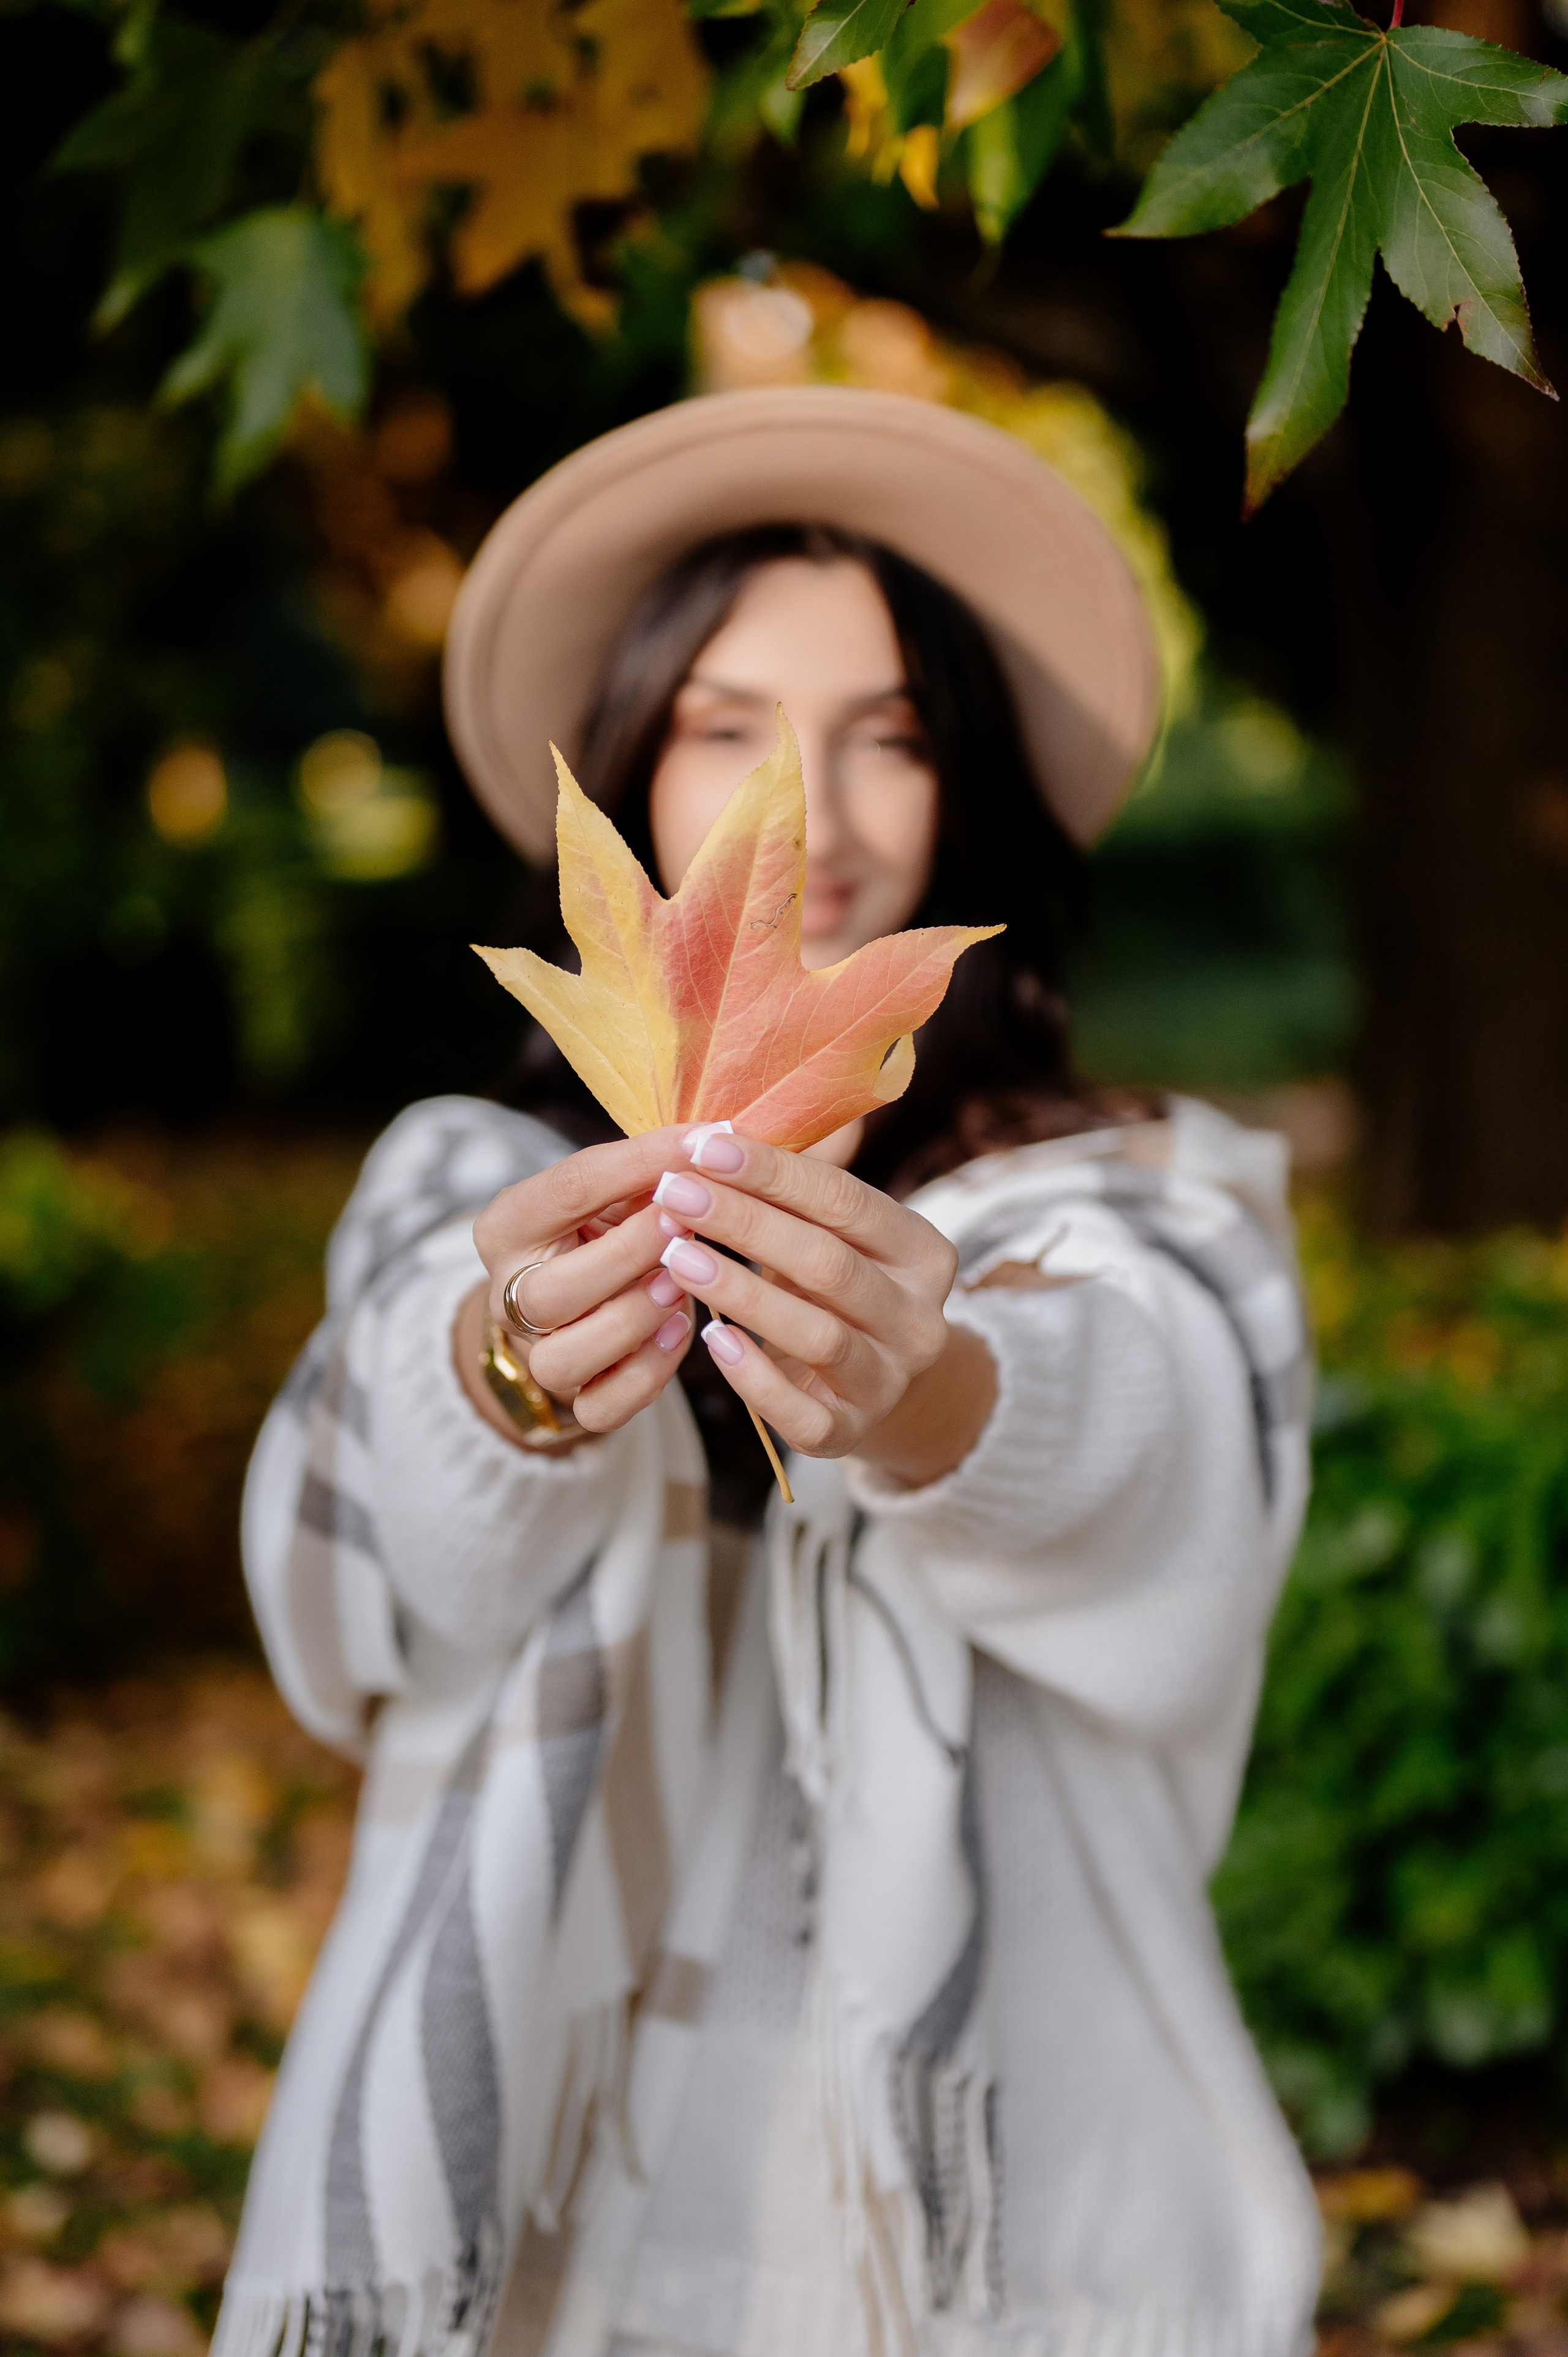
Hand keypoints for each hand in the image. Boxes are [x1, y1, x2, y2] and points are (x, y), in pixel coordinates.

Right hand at [464, 1130, 716, 1439]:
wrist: (585, 1297)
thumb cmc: (609, 1228)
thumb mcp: (617, 1190)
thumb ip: (649, 1169)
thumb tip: (718, 1139)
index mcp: (509, 1226)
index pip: (566, 1189)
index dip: (638, 1163)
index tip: (701, 1143)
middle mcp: (508, 1295)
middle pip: (551, 1291)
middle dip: (626, 1257)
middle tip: (684, 1226)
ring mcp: (536, 1355)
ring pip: (565, 1358)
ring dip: (632, 1321)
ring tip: (681, 1285)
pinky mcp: (572, 1400)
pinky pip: (600, 1408)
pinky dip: (645, 1375)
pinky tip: (681, 1331)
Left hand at [649, 1128, 992, 1478]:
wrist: (873, 1382)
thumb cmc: (838, 1281)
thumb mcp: (841, 1226)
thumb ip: (815, 1167)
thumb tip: (788, 1085)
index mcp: (923, 1251)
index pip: (845, 1201)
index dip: (773, 1173)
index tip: (703, 1145)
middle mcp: (919, 1317)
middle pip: (827, 1264)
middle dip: (745, 1224)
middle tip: (673, 1193)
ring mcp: (888, 1380)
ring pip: (817, 1335)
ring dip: (741, 1293)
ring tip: (675, 1257)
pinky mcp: (848, 1434)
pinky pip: (801, 1412)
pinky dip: (755, 1379)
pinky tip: (709, 1340)